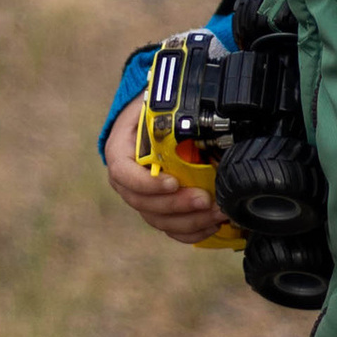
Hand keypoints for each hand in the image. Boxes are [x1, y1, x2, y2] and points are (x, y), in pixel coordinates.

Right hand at [103, 95, 233, 243]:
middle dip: (176, 205)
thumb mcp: (157, 106)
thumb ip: (168, 117)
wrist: (155, 119)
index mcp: (119, 152)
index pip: (122, 173)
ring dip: (189, 220)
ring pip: (158, 220)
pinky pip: (170, 228)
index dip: (146, 183)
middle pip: (143, 203)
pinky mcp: (158, 209)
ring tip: (216, 213)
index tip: (172, 182)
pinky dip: (191, 231)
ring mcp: (142, 198)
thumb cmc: (157, 111)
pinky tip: (211, 225)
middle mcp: (126, 180)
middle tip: (205, 199)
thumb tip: (199, 124)